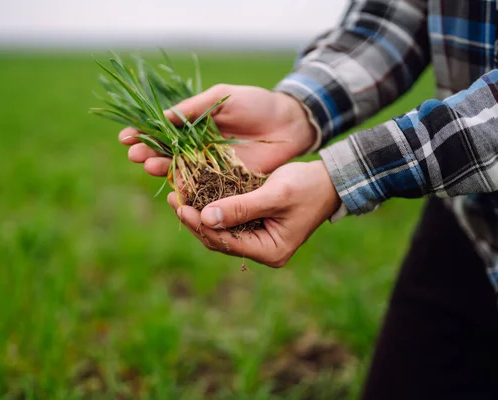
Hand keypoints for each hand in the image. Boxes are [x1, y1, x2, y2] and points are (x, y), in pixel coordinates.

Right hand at [119, 84, 316, 175]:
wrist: (290, 122)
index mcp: (194, 127)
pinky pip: (205, 187)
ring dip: (164, 170)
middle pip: (167, 155)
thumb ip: (193, 109)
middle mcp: (198, 149)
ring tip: (151, 166)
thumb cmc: (256, 103)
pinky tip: (177, 186)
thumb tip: (161, 118)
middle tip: (135, 155)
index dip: (143, 135)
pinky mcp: (228, 182)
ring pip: (182, 172)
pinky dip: (190, 188)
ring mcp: (212, 166)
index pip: (162, 132)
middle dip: (148, 154)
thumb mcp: (222, 98)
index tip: (126, 137)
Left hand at [167, 161, 340, 266]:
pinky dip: (211, 205)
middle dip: (195, 218)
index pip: (226, 242)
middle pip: (218, 238)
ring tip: (178, 194)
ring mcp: (258, 238)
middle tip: (173, 198)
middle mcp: (261, 249)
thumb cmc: (307, 187)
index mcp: (270, 251)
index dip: (200, 225)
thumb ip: (241, 207)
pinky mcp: (255, 224)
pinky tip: (194, 192)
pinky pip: (227, 218)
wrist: (330, 180)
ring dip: (199, 211)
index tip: (180, 206)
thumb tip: (206, 217)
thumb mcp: (275, 195)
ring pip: (220, 229)